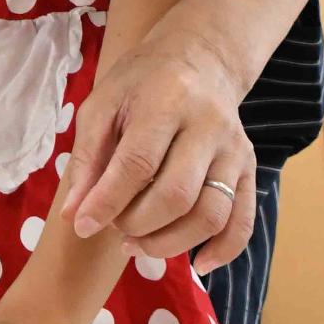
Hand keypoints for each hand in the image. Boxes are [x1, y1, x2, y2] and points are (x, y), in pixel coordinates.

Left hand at [62, 27, 256, 268]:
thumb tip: (74, 215)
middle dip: (138, 224)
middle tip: (115, 227)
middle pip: (177, 195)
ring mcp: (234, 149)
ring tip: (138, 245)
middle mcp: (208, 125)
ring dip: (171, 244)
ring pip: (211, 214)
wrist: (200, 58)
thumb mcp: (103, 105)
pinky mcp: (249, 167)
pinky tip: (198, 264)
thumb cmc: (141, 82)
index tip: (83, 225)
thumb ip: (87, 158)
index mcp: (166, 101)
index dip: (107, 201)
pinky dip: (224, 251)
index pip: (138, 163)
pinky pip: (242, 220)